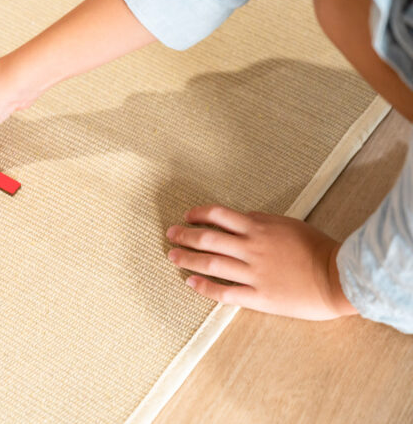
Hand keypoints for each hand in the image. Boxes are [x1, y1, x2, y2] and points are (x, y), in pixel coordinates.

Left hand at [166, 205, 356, 319]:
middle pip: (208, 239)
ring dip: (188, 259)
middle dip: (185, 235)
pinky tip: (190, 282)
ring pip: (211, 264)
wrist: (340, 277)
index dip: (198, 214)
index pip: (219, 215)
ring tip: (173, 256)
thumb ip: (262, 222)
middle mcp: (252, 248)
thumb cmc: (319, 249)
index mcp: (259, 228)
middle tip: (171, 234)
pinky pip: (225, 292)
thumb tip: (241, 218)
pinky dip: (205, 287)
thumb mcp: (288, 224)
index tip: (187, 216)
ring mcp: (254, 273)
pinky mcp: (259, 296)